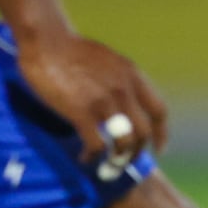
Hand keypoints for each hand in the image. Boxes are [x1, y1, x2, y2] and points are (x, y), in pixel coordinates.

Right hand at [16, 25, 171, 166]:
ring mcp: (104, 101)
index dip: (161, 134)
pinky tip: (85, 157)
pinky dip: (93, 157)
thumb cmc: (72, 50)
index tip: (158, 149)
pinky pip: (97, 146)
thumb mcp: (108, 61)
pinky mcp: (81, 112)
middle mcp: (124, 89)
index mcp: (132, 75)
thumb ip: (120, 81)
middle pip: (143, 133)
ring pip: (124, 144)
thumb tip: (124, 105)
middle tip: (124, 162)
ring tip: (107, 166)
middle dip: (135, 153)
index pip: (159, 111)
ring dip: (118, 161)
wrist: (47, 41)